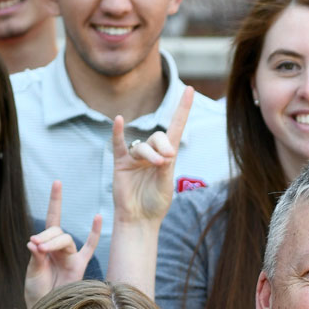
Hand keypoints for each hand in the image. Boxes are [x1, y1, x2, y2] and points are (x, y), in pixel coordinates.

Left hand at [25, 181, 101, 306]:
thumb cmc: (37, 294)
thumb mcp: (32, 274)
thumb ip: (36, 259)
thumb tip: (35, 242)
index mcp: (46, 247)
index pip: (52, 220)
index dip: (55, 202)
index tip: (58, 182)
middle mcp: (60, 248)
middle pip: (57, 231)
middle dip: (46, 236)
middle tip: (36, 246)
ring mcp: (71, 256)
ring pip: (67, 239)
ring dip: (55, 241)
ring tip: (43, 250)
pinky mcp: (80, 266)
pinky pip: (91, 248)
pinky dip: (95, 234)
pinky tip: (97, 218)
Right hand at [112, 88, 193, 223]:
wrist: (139, 219)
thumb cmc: (155, 203)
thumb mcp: (166, 184)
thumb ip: (165, 167)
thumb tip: (164, 152)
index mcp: (168, 156)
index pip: (176, 126)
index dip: (183, 108)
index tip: (190, 89)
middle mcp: (152, 153)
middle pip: (159, 136)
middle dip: (163, 145)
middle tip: (167, 159)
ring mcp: (136, 158)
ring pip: (143, 146)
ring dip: (150, 154)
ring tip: (157, 165)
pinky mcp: (121, 163)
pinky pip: (119, 144)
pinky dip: (118, 132)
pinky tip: (119, 121)